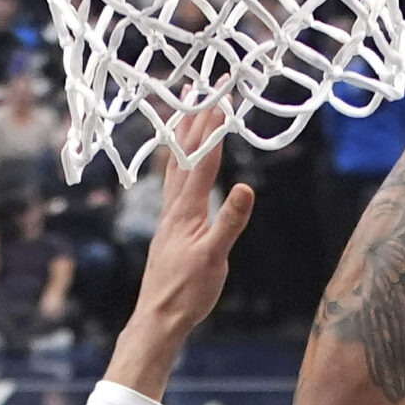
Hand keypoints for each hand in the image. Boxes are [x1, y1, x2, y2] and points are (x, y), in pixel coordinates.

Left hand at [109, 108, 253, 393]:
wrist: (158, 318)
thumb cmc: (187, 292)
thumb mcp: (214, 258)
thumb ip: (229, 222)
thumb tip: (245, 188)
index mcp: (186, 210)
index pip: (202, 161)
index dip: (213, 129)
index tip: (222, 98)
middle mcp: (174, 207)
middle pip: (185, 155)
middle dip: (195, 120)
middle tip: (201, 87)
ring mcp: (169, 216)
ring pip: (175, 166)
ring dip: (183, 136)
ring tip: (186, 110)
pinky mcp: (170, 227)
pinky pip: (173, 183)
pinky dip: (178, 163)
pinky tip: (180, 163)